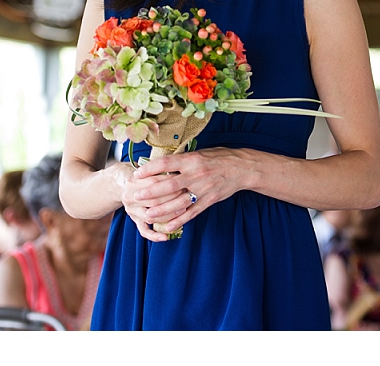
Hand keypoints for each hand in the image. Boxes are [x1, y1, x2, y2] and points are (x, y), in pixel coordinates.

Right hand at [110, 161, 186, 241]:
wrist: (121, 182)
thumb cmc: (142, 174)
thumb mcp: (148, 169)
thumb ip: (160, 170)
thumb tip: (180, 172)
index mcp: (133, 181)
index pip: (154, 182)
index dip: (171, 182)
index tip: (184, 181)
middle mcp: (130, 197)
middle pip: (154, 200)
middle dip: (173, 198)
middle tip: (187, 195)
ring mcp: (131, 210)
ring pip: (151, 216)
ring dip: (169, 215)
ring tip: (183, 210)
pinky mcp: (134, 220)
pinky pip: (144, 231)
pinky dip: (155, 236)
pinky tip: (166, 237)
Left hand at [131, 146, 253, 236]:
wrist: (242, 168)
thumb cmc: (220, 157)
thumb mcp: (201, 153)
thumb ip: (183, 160)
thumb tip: (163, 164)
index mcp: (192, 160)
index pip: (166, 164)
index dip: (150, 168)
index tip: (137, 173)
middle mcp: (196, 175)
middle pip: (169, 186)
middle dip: (151, 192)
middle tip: (136, 196)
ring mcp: (203, 189)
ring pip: (178, 203)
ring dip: (162, 210)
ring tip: (148, 214)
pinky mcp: (209, 200)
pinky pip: (192, 213)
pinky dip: (180, 220)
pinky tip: (168, 226)